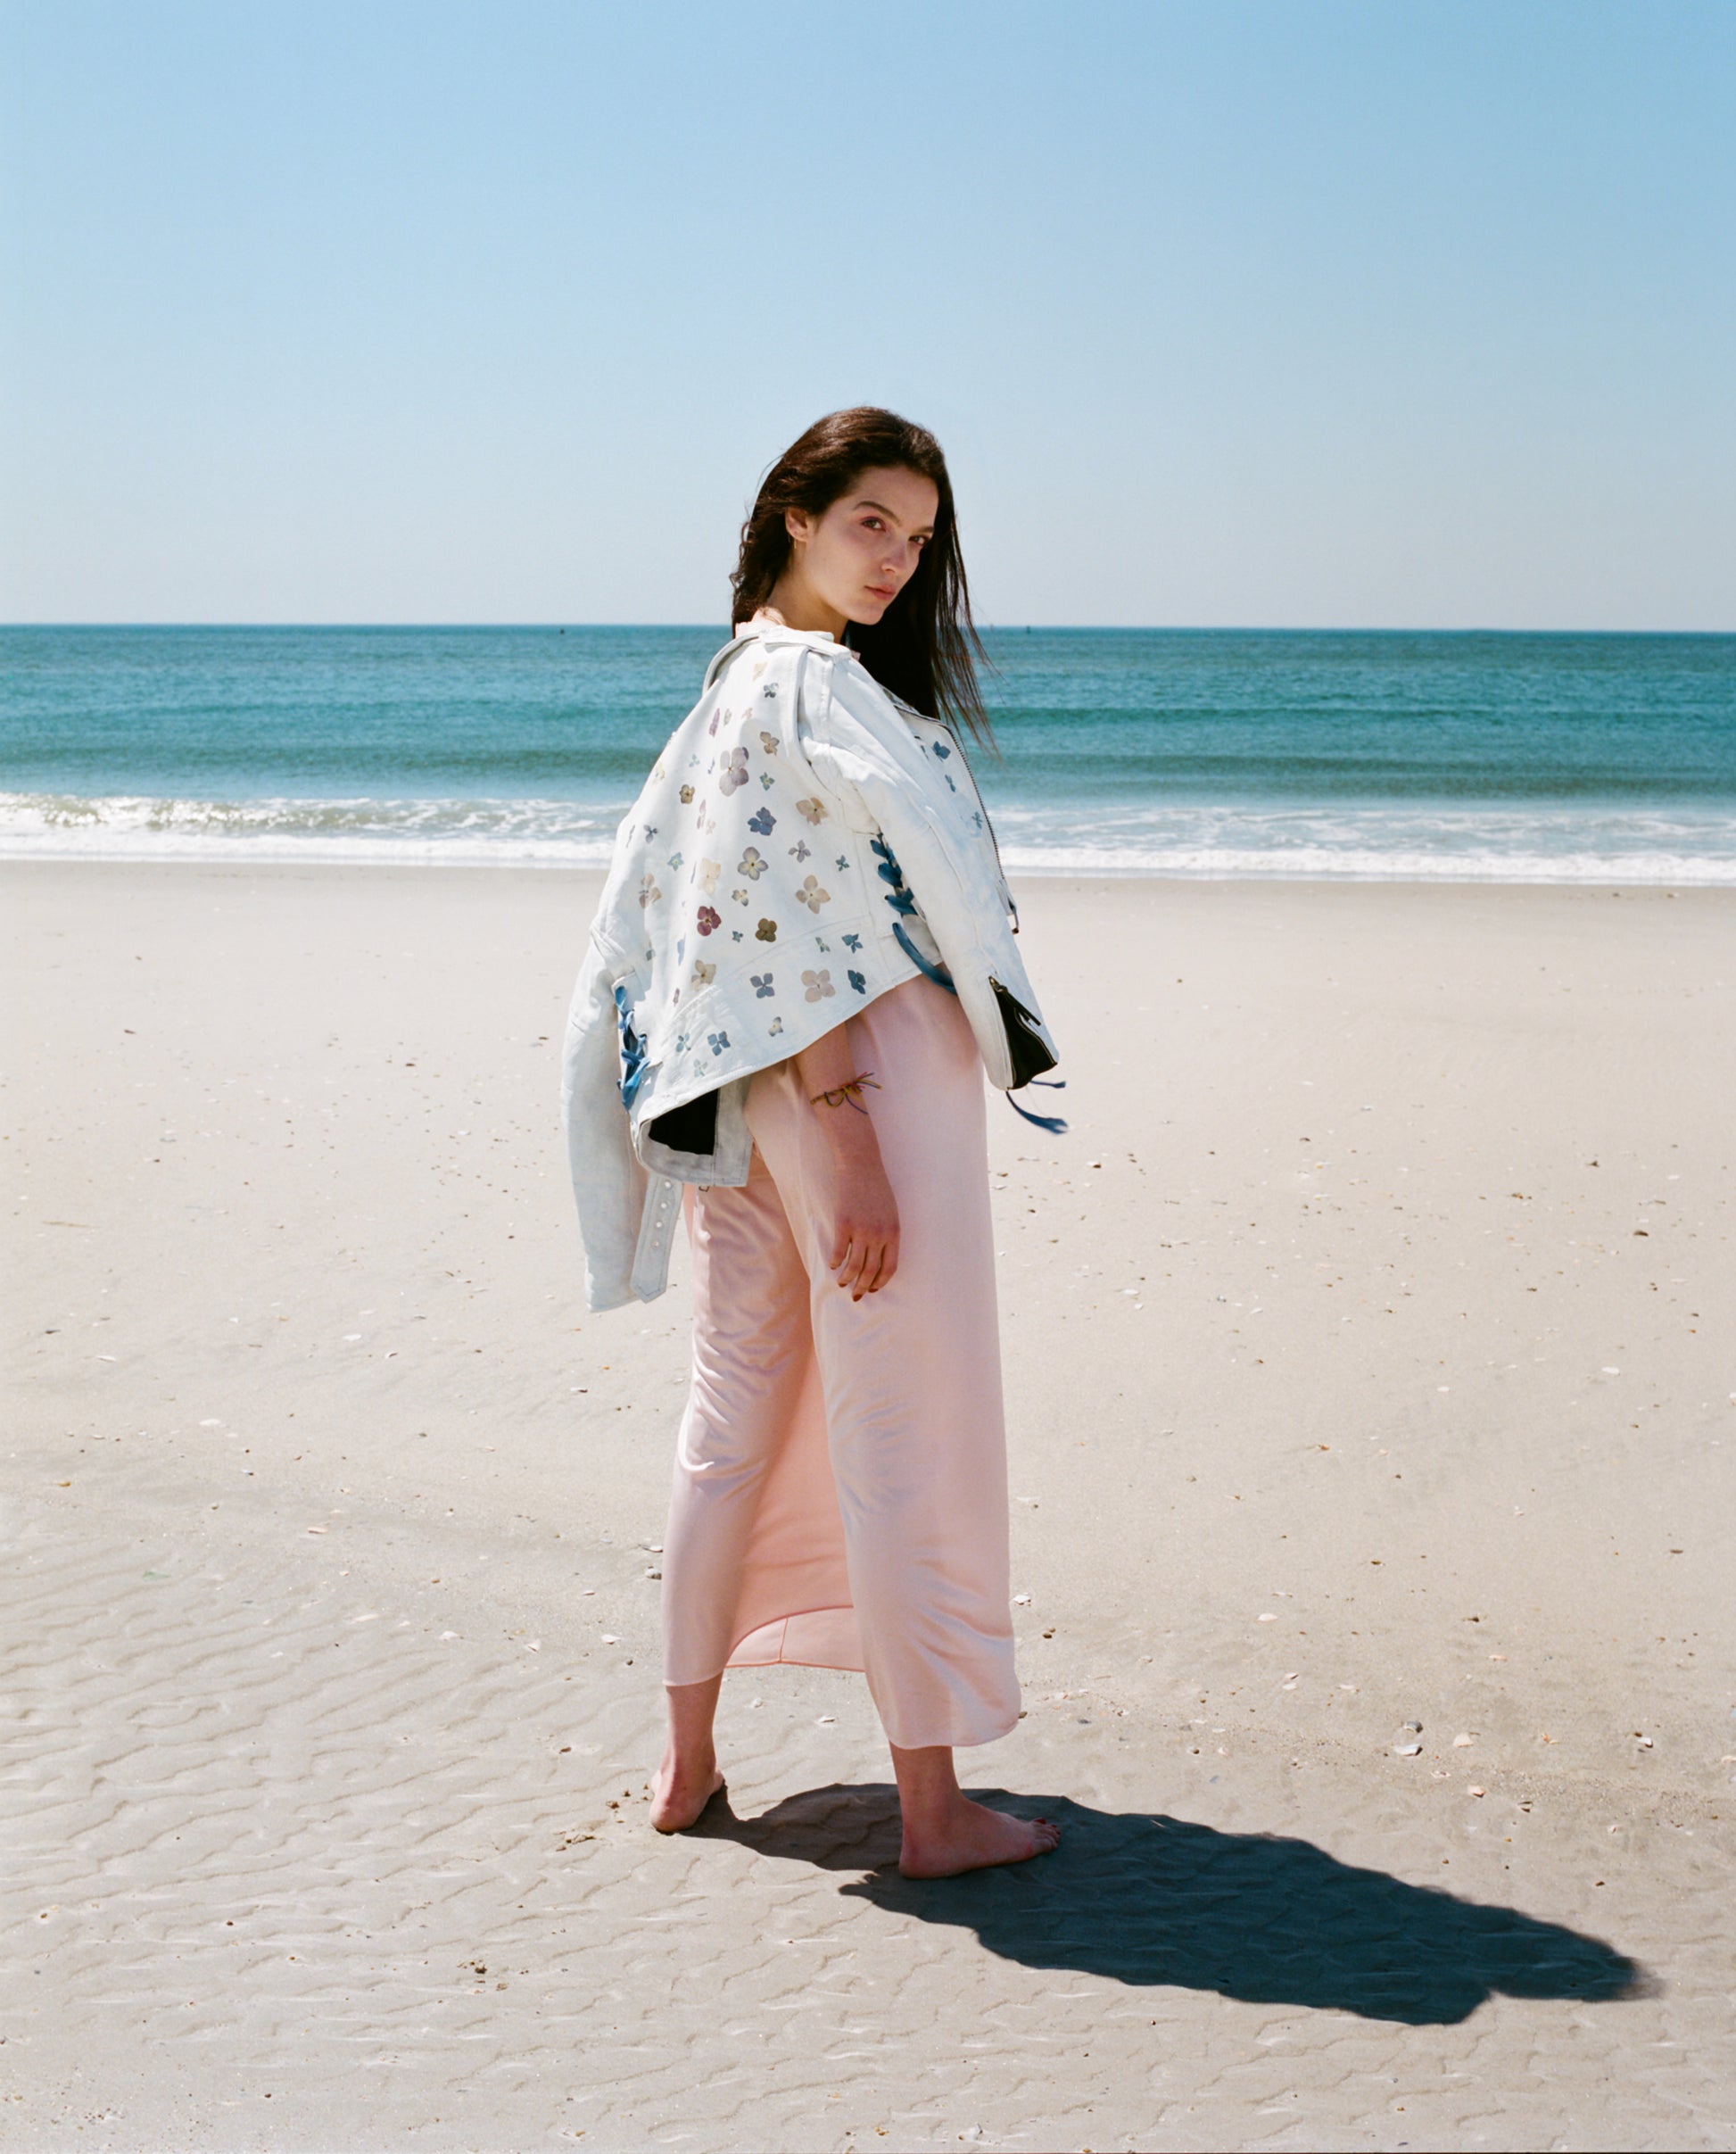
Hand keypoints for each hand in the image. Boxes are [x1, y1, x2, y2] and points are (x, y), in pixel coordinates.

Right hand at [825, 1122, 899, 1299]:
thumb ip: (887, 1234)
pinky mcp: (843, 1224)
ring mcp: (861, 1230)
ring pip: (854, 1266)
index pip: (890, 1268)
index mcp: (894, 1233)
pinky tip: (832, 1265)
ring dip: (847, 1278)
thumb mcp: (891, 1212)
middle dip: (863, 1287)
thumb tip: (879, 1256)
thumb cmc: (876, 1188)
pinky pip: (838, 1251)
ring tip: (842, 1283)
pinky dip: (834, 1262)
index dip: (881, 1282)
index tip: (873, 1289)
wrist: (861, 1165)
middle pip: (871, 1271)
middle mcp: (879, 1235)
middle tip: (856, 1295)